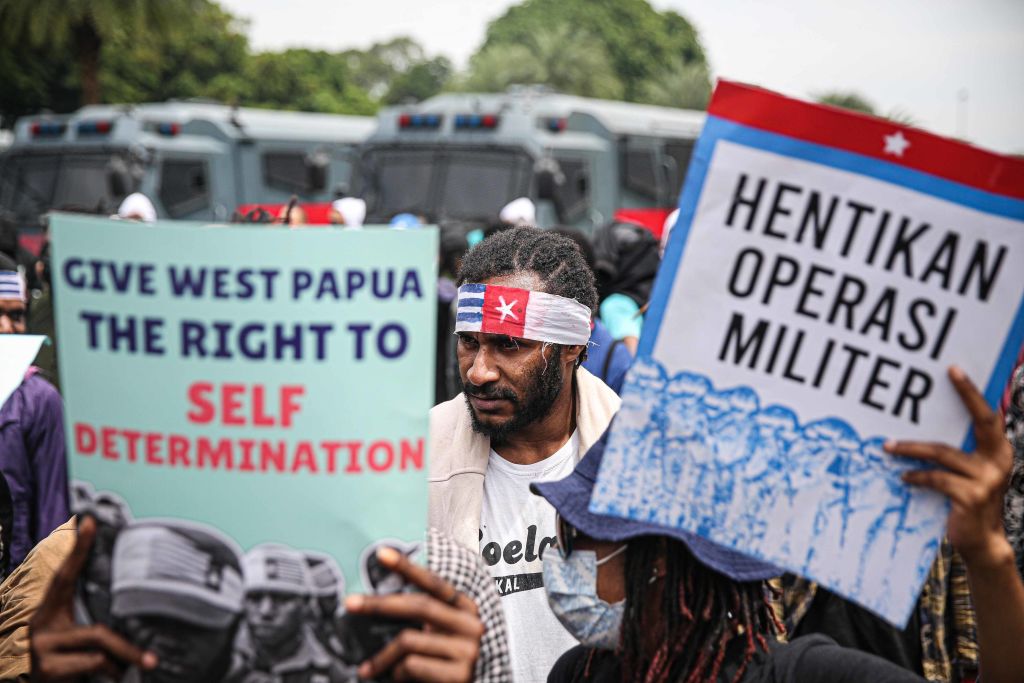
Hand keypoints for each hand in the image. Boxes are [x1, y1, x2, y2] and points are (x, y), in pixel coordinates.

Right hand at [29, 515, 157, 680]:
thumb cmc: (59, 664)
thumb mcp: (71, 640)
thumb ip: (92, 629)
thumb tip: (135, 619)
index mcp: (49, 612)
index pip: (65, 576)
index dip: (77, 550)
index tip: (89, 522)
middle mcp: (42, 625)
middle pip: (96, 625)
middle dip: (127, 644)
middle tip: (153, 658)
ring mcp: (42, 647)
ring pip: (99, 641)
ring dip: (122, 658)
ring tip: (138, 669)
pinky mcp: (47, 668)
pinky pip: (93, 661)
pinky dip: (109, 669)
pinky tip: (113, 676)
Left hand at [345, 546, 484, 682]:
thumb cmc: (446, 664)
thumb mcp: (441, 635)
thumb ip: (426, 619)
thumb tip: (383, 603)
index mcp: (466, 609)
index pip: (434, 583)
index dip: (408, 567)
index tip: (382, 554)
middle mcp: (472, 625)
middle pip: (419, 606)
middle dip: (379, 604)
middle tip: (351, 603)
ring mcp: (468, 651)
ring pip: (408, 640)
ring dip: (383, 657)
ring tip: (371, 668)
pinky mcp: (459, 675)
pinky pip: (411, 665)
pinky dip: (397, 674)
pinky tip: (399, 679)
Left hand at [885, 365, 1013, 566]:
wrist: (982, 543)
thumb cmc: (968, 500)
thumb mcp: (969, 472)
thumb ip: (959, 450)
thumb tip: (922, 424)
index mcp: (998, 451)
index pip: (988, 415)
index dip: (972, 392)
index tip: (953, 368)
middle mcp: (999, 461)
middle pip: (982, 421)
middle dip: (965, 394)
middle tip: (945, 373)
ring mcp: (987, 479)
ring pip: (942, 452)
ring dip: (911, 448)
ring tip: (887, 446)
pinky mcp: (971, 497)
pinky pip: (935, 478)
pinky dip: (916, 476)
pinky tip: (903, 476)